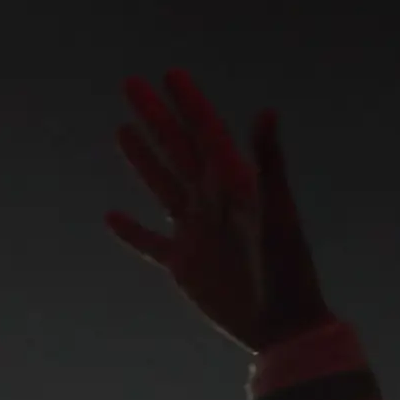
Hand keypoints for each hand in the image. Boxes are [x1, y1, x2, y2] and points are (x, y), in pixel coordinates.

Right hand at [104, 70, 332, 351]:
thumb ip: (268, 163)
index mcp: (235, 185)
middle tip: (132, 84)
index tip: (171, 73)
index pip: (206, 134)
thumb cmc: (288, 269)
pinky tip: (111, 216)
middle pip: (177, 149)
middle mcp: (213, 202)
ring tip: (122, 129)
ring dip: (142, 158)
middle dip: (156, 117)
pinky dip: (131, 231)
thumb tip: (268, 111)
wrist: (284, 326)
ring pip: (162, 185)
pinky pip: (151, 243)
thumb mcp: (277, 213)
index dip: (190, 103)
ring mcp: (197, 232)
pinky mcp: (186, 265)